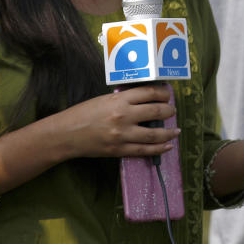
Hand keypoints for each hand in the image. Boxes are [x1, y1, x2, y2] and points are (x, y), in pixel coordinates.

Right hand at [60, 84, 178, 159]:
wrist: (67, 134)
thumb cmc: (84, 113)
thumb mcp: (105, 99)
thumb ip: (125, 99)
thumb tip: (145, 99)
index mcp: (119, 99)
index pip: (149, 93)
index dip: (163, 93)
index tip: (168, 95)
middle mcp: (123, 115)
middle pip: (156, 111)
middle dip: (169, 111)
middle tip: (173, 111)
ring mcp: (122, 134)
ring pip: (154, 134)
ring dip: (169, 132)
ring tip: (176, 130)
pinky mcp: (119, 150)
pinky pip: (144, 150)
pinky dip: (158, 148)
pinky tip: (167, 146)